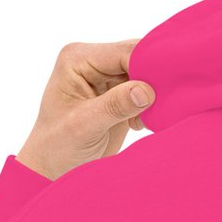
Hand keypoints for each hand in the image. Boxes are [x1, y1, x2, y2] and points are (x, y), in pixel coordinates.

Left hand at [15, 40, 155, 180]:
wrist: (55, 169)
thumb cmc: (58, 146)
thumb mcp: (85, 126)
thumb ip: (114, 106)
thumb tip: (146, 90)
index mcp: (77, 59)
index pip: (122, 53)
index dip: (147, 66)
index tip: (164, 89)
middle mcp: (92, 61)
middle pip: (136, 57)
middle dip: (153, 78)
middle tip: (166, 102)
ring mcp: (106, 76)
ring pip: (144, 73)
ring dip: (155, 93)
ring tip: (151, 116)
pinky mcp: (118, 93)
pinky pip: (145, 89)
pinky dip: (152, 104)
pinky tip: (144, 123)